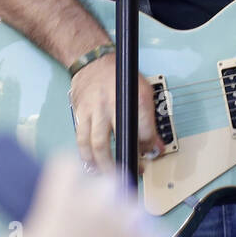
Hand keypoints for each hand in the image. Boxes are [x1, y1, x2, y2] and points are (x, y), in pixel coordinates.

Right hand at [3, 154, 174, 236]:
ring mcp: (129, 222)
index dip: (59, 172)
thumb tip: (32, 227)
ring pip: (129, 202)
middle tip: (84, 215)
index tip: (59, 180)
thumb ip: (25, 231)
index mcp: (65, 204)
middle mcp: (101, 206)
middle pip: (104, 180)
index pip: (64, 164)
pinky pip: (148, 229)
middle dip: (95, 193)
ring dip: (119, 214)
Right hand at [69, 54, 165, 172]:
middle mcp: (113, 103)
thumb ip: (149, 119)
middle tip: (132, 171)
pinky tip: (92, 164)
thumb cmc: (118, 76)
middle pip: (119, 139)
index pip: (144, 129)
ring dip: (103, 164)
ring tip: (110, 174)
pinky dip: (86, 156)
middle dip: (126, 161)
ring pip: (96, 144)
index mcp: (134, 97)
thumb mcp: (142, 90)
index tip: (152, 154)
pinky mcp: (80, 114)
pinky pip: (81, 140)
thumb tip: (155, 145)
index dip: (149, 146)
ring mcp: (95, 110)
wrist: (93, 62)